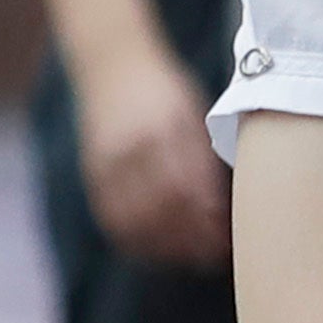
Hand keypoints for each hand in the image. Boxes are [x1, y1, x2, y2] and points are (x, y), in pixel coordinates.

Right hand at [75, 53, 233, 272]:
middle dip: (191, 238)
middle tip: (217, 254)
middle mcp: (132, 149)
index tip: (229, 235)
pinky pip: (111, 215)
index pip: (187, 187)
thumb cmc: (166, 89)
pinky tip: (158, 249)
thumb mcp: (193, 113)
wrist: (113, 64)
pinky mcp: (93, 172)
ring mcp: (108, 162)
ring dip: (165, 245)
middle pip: (161, 209)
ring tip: (193, 257)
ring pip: (134, 218)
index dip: (206, 218)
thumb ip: (203, 154)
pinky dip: (135, 238)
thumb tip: (220, 204)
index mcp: (163, 131)